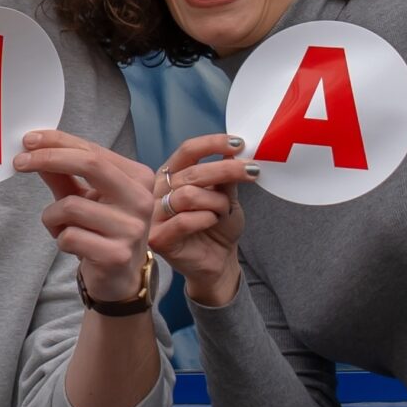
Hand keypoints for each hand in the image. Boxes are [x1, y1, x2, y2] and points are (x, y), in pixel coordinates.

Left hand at [13, 130, 153, 301]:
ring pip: (70, 206)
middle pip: (89, 164)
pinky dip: (60, 239)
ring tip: (61, 227)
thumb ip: (63, 174)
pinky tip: (73, 246)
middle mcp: (141, 199)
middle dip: (48, 159)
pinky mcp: (117, 255)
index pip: (93, 150)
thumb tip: (35, 148)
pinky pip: (69, 236)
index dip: (58, 142)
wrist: (119, 280)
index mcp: (138, 178)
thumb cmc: (101, 231)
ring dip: (52, 216)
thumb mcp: (84, 197)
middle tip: (19, 162)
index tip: (28, 140)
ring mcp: (132, 228)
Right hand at [147, 134, 259, 306]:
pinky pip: (184, 221)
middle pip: (191, 172)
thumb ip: (226, 176)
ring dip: (216, 202)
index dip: (212, 144)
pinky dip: (206, 219)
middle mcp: (157, 191)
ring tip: (224, 211)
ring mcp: (154, 215)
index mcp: (171, 174)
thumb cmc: (218, 226)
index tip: (238, 144)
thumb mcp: (226, 196)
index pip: (187, 151)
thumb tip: (234, 150)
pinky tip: (212, 221)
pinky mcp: (158, 238)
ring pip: (188, 195)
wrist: (217, 263)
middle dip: (226, 170)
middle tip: (252, 171)